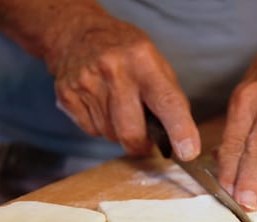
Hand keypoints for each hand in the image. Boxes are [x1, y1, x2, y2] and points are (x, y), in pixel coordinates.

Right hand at [50, 12, 199, 158]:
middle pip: (131, 132)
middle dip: (141, 145)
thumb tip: (181, 140)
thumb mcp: (157, 65)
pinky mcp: (67, 95)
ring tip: (118, 107)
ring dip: (120, 132)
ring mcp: (86, 83)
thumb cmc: (127, 54)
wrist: (78, 34)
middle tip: (145, 139)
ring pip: (111, 135)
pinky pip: (92, 131)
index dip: (180, 130)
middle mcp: (114, 70)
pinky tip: (101, 104)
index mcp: (143, 61)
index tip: (188, 152)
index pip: (167, 101)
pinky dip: (101, 126)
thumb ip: (170, 100)